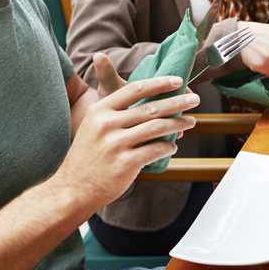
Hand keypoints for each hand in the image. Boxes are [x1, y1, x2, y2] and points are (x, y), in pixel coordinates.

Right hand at [56, 55, 199, 210]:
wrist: (72, 188)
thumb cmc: (88, 155)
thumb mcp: (93, 126)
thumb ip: (117, 111)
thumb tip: (154, 101)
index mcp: (99, 110)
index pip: (135, 89)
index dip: (159, 83)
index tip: (178, 81)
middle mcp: (106, 124)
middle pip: (150, 107)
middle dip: (177, 102)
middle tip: (195, 99)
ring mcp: (115, 144)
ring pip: (157, 128)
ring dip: (178, 124)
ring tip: (191, 122)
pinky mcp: (125, 163)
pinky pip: (156, 150)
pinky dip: (168, 147)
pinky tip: (173, 146)